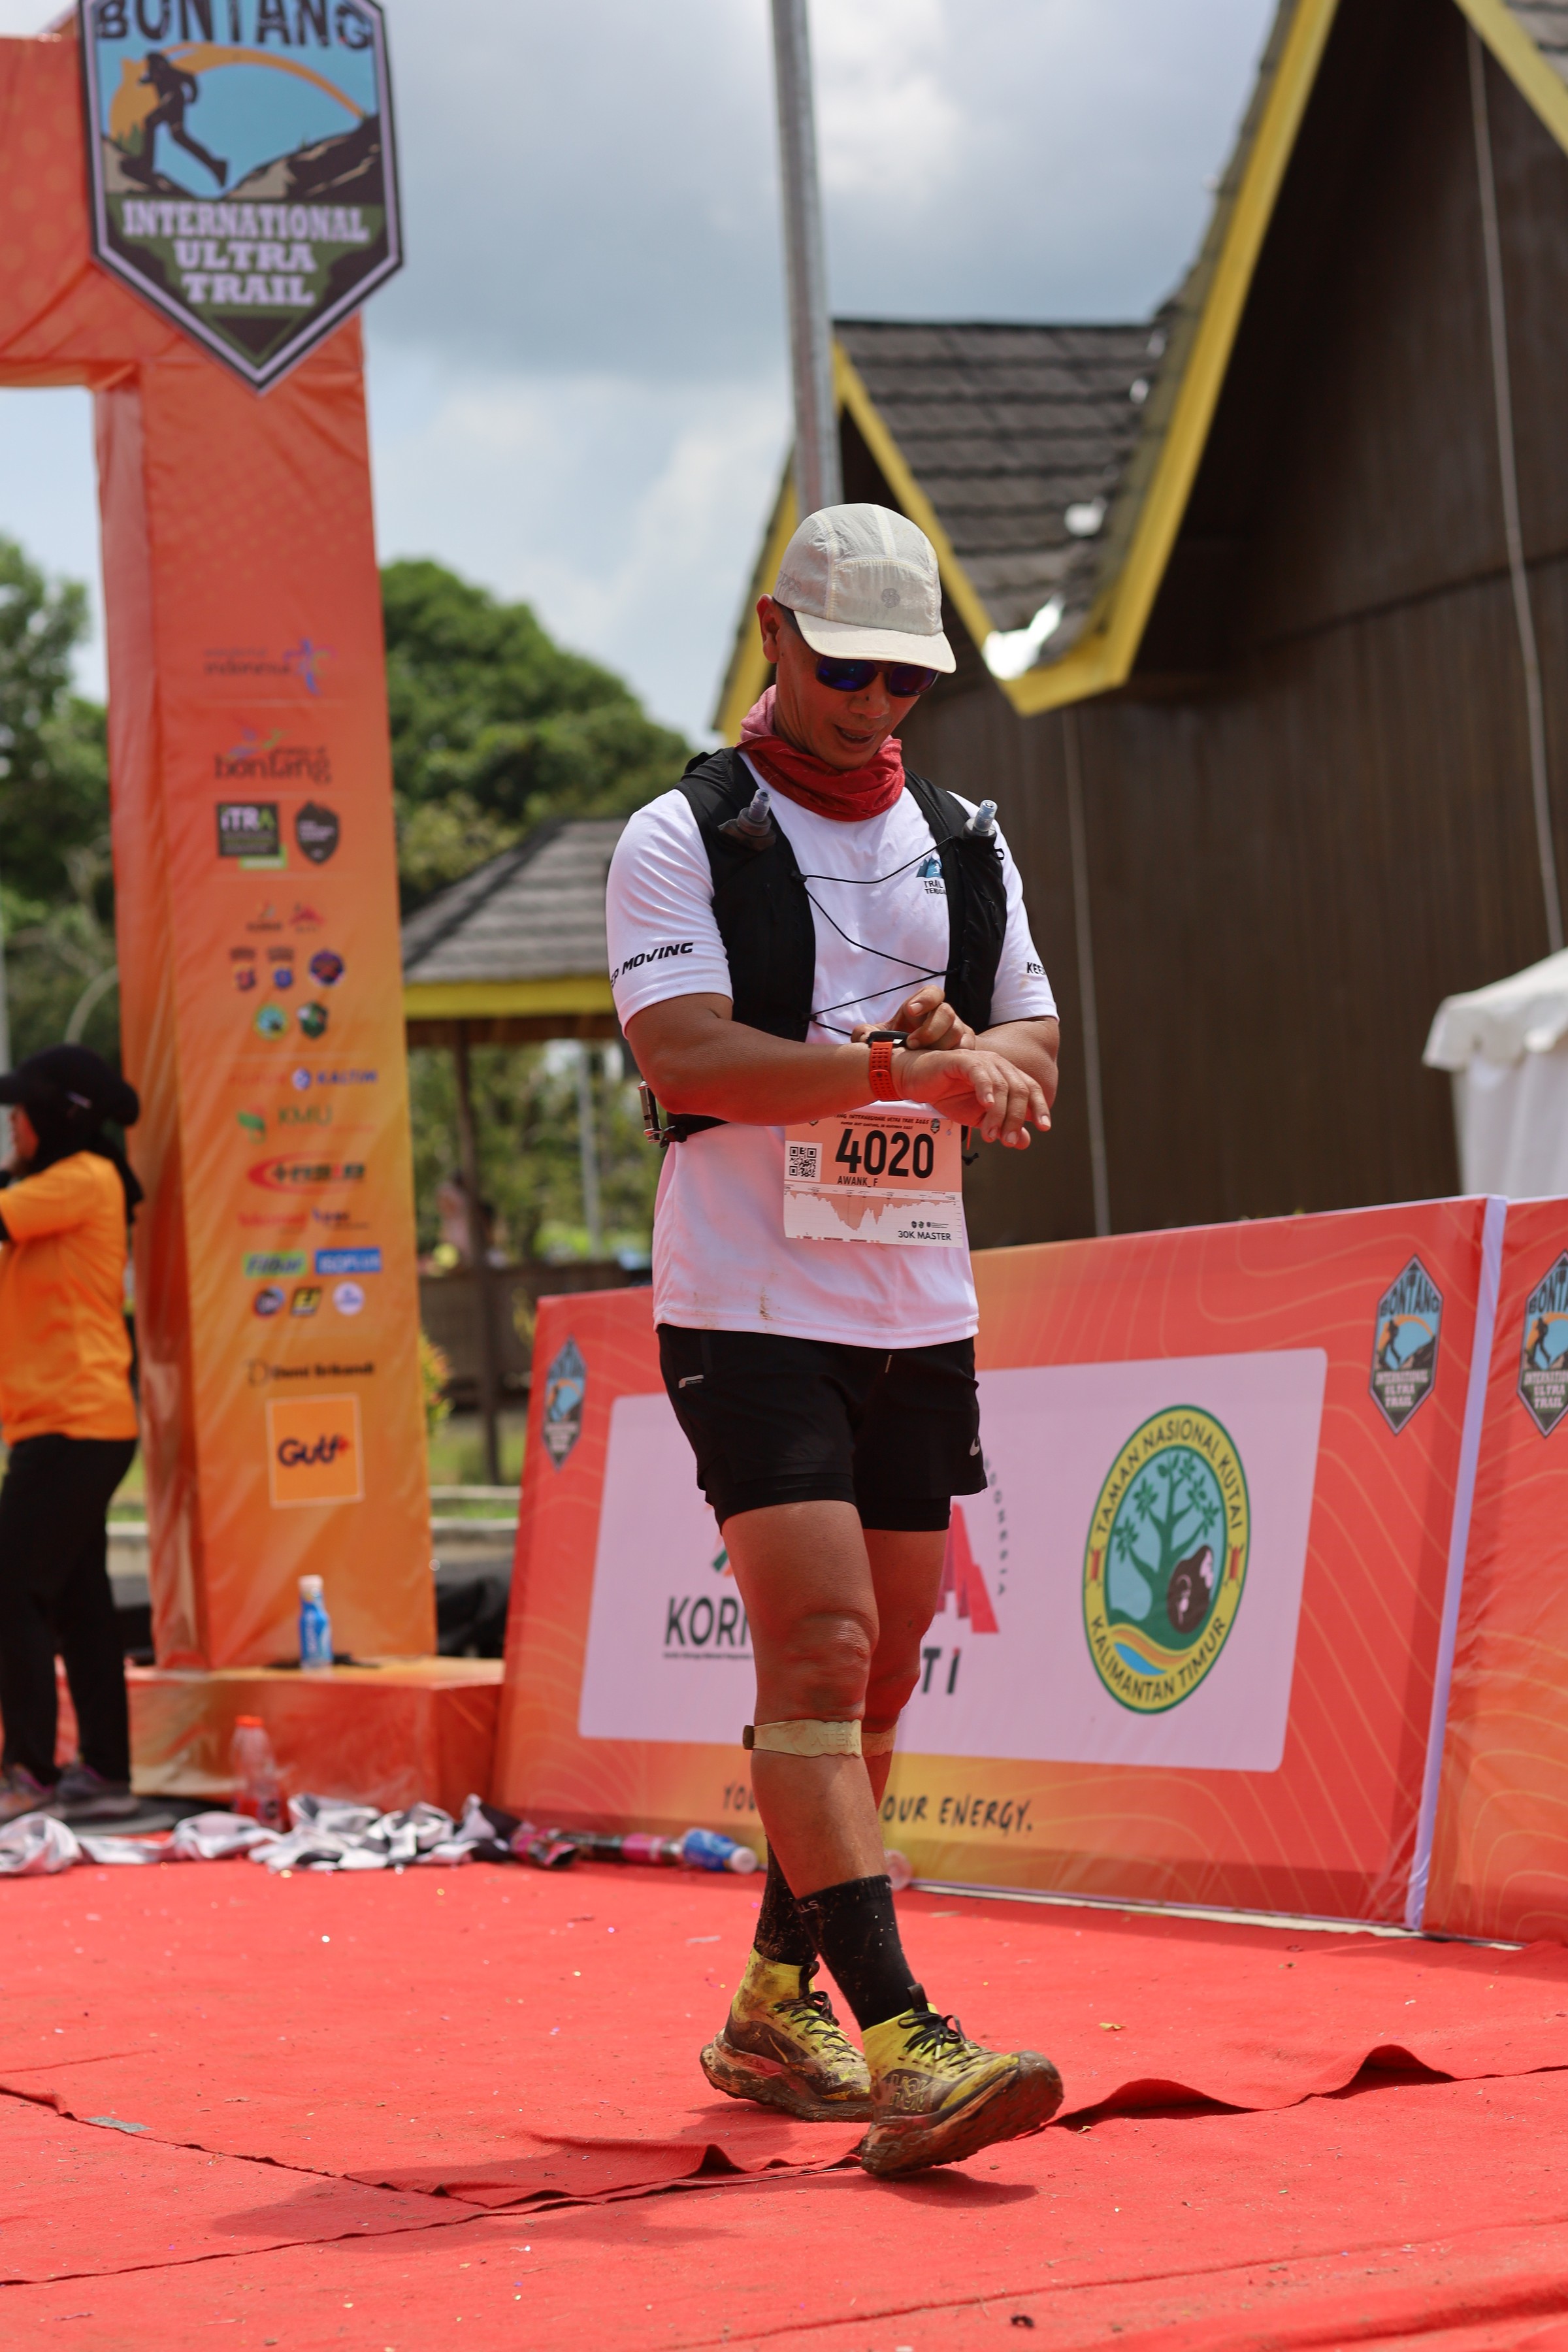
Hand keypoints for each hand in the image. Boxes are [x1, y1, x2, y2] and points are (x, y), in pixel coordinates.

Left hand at [852, 983, 974, 1054]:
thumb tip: (863, 1035)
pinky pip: (967, 1048)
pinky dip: (955, 1055)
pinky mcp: (967, 1045)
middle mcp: (944, 1014)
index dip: (924, 999)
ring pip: (957, 1031)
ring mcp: (958, 1029)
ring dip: (940, 1046)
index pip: (932, 993)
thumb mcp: (882, 1038)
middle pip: (946, 1012)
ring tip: (922, 1058)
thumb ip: (867, 1033)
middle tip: (912, 1043)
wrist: (922, 1060)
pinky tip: (940, 1063)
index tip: (909, 1010)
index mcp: (925, 1005)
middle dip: (930, 1029)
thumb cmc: (901, 1044)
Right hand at [894, 1044, 1050, 1147]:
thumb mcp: (978, 1117)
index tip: (1044, 1128)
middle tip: (1008, 1141)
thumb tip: (1024, 1142)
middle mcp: (998, 1065)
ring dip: (999, 1114)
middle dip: (1017, 1118)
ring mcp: (981, 1061)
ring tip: (989, 1135)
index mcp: (1006, 1075)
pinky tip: (986, 1106)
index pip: (1031, 1089)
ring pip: (1002, 1086)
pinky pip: (979, 1074)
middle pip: (1019, 1090)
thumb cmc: (948, 1095)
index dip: (1039, 1107)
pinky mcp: (962, 1060)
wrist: (917, 1081)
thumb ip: (1001, 1127)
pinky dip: (986, 1090)